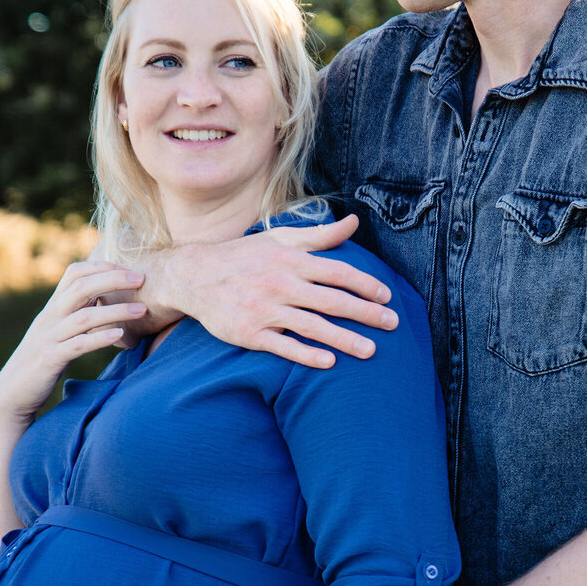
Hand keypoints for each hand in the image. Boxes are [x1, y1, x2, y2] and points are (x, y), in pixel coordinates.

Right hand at [0, 259, 147, 423]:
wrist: (11, 393)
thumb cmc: (41, 362)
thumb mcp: (57, 332)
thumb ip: (75, 314)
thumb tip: (104, 300)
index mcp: (53, 308)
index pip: (74, 273)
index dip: (100, 266)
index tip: (127, 269)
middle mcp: (49, 318)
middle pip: (81, 288)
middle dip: (113, 280)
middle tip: (141, 279)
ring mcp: (49, 338)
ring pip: (84, 317)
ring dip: (116, 311)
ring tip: (142, 311)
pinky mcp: (50, 360)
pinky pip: (78, 345)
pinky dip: (100, 339)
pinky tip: (120, 335)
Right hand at [165, 214, 398, 368]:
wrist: (194, 276)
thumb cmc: (244, 256)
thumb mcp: (281, 239)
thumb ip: (320, 236)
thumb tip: (354, 223)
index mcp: (290, 260)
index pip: (338, 272)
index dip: (365, 284)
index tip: (387, 296)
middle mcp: (280, 284)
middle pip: (332, 301)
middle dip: (366, 313)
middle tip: (393, 323)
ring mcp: (264, 310)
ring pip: (313, 327)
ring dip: (345, 339)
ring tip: (371, 351)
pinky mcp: (250, 333)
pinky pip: (283, 347)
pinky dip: (306, 355)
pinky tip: (329, 362)